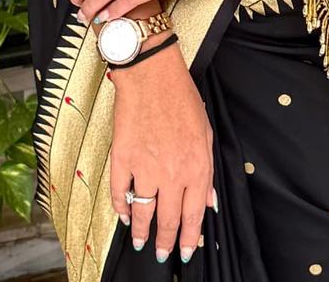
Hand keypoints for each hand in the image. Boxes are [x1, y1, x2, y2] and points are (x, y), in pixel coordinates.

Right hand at [109, 34, 216, 263]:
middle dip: (166, 242)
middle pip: (168, 219)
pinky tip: (124, 214)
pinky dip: (120, 207)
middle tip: (162, 253)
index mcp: (196, 166)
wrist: (152, 75)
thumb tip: (209, 200)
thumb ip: (207, 169)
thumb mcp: (205, 132)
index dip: (190, 237)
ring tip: (140, 241)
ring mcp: (144, 167)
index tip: (187, 251)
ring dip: (141, 231)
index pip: (194, 214)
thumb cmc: (181, 98)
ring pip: (142, 212)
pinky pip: (119, 193)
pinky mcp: (122, 159)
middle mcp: (171, 172)